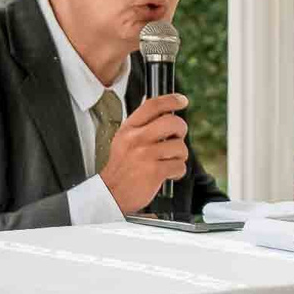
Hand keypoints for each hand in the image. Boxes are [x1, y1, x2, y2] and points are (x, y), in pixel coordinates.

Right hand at [101, 93, 189, 211]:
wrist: (111, 194)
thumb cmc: (122, 168)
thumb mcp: (124, 140)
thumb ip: (141, 126)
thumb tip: (164, 112)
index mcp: (128, 129)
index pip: (152, 106)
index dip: (171, 100)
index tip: (182, 101)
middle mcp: (136, 139)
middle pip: (172, 122)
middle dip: (181, 130)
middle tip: (176, 138)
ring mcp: (145, 155)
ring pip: (180, 146)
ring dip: (180, 155)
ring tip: (169, 161)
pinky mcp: (155, 171)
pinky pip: (180, 165)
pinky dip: (178, 171)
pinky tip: (168, 173)